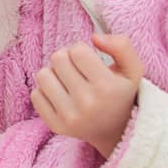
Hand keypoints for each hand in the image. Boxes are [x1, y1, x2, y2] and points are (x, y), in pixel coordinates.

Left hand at [30, 31, 145, 157]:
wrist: (116, 131)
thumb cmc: (121, 94)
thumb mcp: (133, 69)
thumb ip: (121, 46)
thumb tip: (95, 37)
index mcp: (107, 87)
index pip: (77, 50)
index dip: (81, 50)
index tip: (88, 60)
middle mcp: (87, 103)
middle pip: (58, 58)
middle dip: (67, 58)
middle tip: (77, 69)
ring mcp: (69, 117)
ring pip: (43, 75)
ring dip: (54, 73)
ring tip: (67, 80)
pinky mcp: (56, 125)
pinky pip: (35, 94)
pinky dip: (46, 91)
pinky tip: (61, 95)